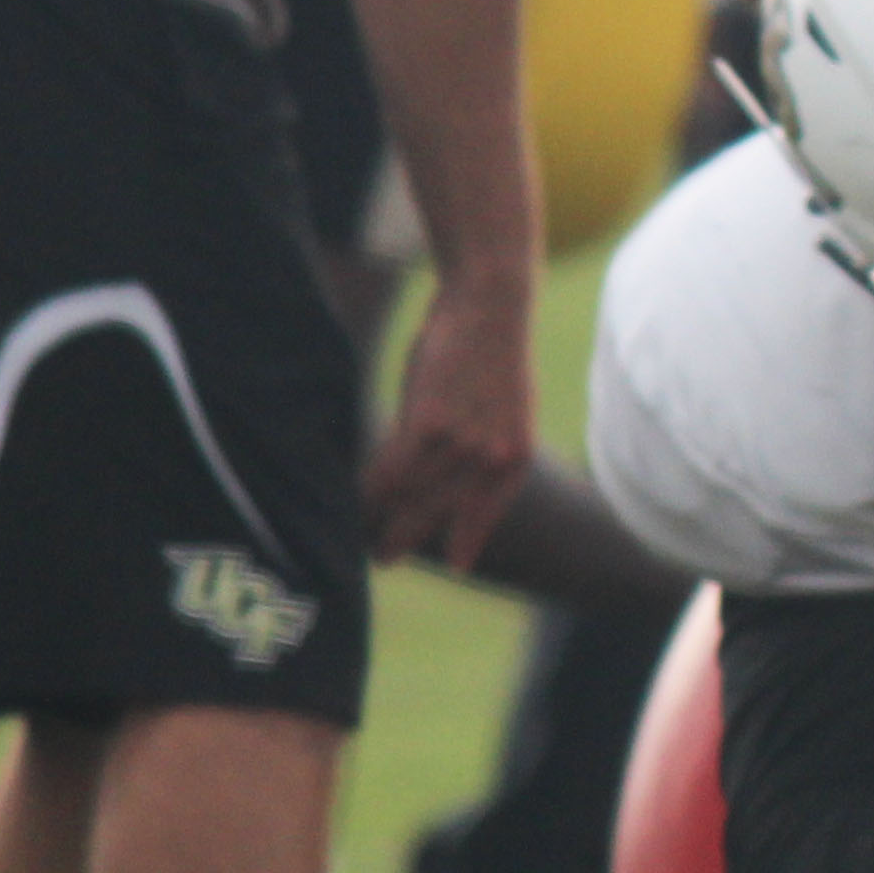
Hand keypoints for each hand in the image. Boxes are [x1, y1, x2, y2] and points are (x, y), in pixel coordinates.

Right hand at [364, 272, 533, 569]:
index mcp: (516, 455)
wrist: (491, 305)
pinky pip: (392, 470)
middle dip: (410, 537)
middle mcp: (492, 457)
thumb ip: (487, 443)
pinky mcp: (428, 423)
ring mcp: (461, 443)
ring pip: (412, 494)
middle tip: (386, 559)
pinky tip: (357, 499)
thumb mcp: (506, 406)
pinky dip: (371, 488)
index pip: (490, 510)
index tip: (458, 567)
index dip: (470, 539)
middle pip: (441, 510)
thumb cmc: (492, 351)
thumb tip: (457, 470)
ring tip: (363, 532)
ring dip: (383, 518)